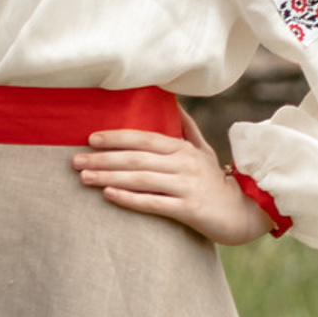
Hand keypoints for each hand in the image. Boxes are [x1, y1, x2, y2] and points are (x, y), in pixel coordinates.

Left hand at [72, 129, 267, 244]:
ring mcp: (187, 186)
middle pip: (136, 158)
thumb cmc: (215, 181)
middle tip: (74, 161)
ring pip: (140, 179)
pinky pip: (154, 203)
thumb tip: (173, 103)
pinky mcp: (189, 209)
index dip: (117, 137)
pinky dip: (129, 198)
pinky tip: (108, 195)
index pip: (144, 138)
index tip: (90, 138)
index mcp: (182, 149)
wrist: (244, 213)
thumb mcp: (203, 152)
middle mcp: (183, 164)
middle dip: (103, 159)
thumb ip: (187, 129)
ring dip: (109, 177)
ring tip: (83, 177)